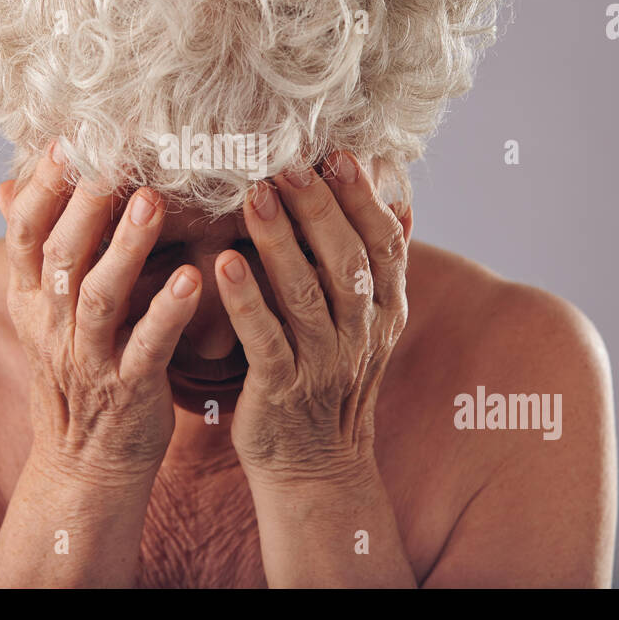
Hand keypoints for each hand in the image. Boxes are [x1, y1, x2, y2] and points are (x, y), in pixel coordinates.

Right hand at [0, 142, 201, 487]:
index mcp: (31, 300)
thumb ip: (37, 248)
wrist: (86, 464)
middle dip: (84, 201)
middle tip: (114, 154)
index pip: (24, 233)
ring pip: (99, 295)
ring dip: (125, 246)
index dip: (41, 186)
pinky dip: (167, 310)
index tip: (66, 140)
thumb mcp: (44, 311)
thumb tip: (7, 183)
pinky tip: (192, 276)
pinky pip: (146, 345)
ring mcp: (88, 358)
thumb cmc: (78, 372)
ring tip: (153, 201)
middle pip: (61, 254)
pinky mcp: (128, 389)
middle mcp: (52, 325)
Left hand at [213, 150, 410, 489]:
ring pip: (306, 294)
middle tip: (288, 161)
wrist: (315, 465)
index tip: (339, 154)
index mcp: (385, 312)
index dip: (364, 199)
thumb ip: (373, 266)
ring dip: (280, 241)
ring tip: (254, 194)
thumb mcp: (367, 324)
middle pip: (347, 261)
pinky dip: (247, 301)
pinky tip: (224, 263)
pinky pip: (265, 341)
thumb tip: (394, 195)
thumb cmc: (330, 377)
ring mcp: (324, 364)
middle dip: (319, 207)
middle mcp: (361, 335)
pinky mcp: (282, 390)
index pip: (384, 246)